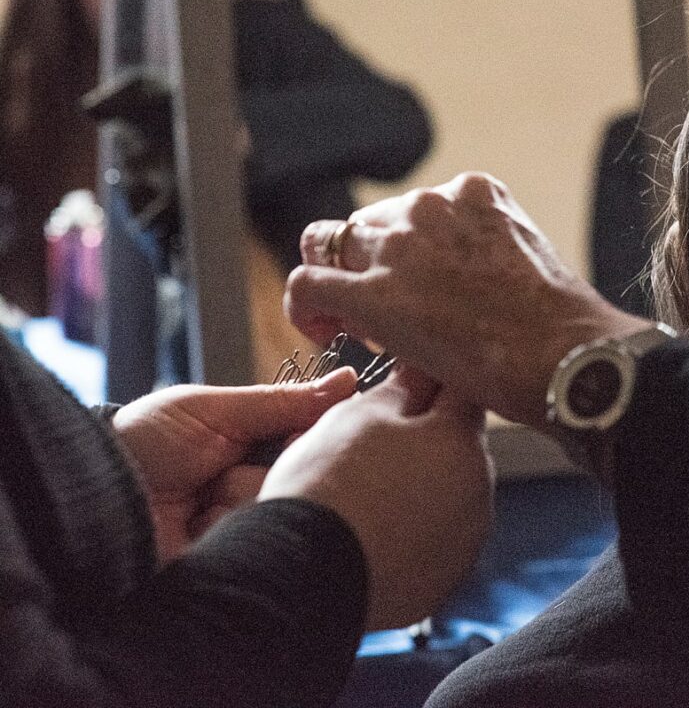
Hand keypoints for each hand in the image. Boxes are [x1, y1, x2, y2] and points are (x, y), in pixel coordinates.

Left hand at [112, 370, 355, 561]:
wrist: (85, 499)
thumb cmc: (140, 444)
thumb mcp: (212, 410)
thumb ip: (282, 401)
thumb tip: (349, 379)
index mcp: (256, 448)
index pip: (315, 439)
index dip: (314, 433)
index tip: (309, 428)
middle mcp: (258, 488)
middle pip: (307, 474)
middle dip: (273, 466)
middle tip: (227, 467)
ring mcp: (246, 527)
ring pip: (285, 507)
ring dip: (243, 498)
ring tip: (201, 501)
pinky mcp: (235, 563)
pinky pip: (264, 543)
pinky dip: (233, 529)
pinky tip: (202, 525)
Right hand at [259, 370, 493, 629]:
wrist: (304, 577)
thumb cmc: (328, 485)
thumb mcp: (360, 415)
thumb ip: (402, 387)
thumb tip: (423, 369)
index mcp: (463, 441)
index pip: (463, 392)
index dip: (433, 382)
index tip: (408, 382)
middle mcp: (480, 490)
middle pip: (460, 447)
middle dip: (427, 439)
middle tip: (373, 445)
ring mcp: (467, 540)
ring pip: (450, 495)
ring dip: (422, 486)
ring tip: (366, 493)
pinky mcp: (446, 580)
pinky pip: (436, 540)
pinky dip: (414, 531)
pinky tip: (374, 531)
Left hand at [285, 173, 646, 425]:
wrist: (566, 355)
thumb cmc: (560, 326)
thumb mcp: (526, 260)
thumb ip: (483, 256)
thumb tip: (451, 292)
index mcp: (475, 192)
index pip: (413, 210)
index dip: (406, 252)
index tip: (419, 287)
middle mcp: (432, 206)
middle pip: (370, 225)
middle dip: (371, 265)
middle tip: (389, 315)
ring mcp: (400, 246)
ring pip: (331, 246)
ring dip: (339, 282)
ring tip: (351, 324)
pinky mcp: (373, 294)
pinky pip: (308, 285)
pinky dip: (305, 308)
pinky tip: (321, 333)